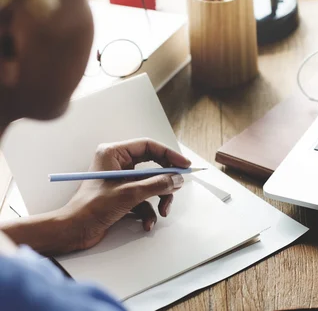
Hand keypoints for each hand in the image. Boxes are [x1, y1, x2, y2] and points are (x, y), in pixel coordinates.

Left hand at [62, 138, 190, 250]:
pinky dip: (148, 211)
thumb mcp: (129, 194)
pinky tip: (147, 223)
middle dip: (165, 182)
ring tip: (162, 211)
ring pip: (151, 184)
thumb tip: (177, 179)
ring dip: (159, 199)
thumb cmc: (91, 208)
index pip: (149, 146)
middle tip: (176, 188)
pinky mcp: (122, 195)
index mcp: (114, 153)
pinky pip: (144, 198)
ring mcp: (120, 180)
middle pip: (153, 166)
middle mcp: (117, 163)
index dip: (169, 155)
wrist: (73, 231)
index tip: (184, 165)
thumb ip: (157, 184)